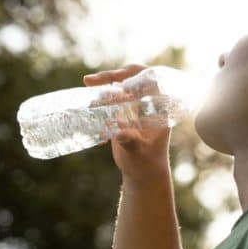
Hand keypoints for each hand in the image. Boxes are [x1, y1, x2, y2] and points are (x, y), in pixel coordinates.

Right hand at [83, 64, 171, 182]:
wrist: (142, 174)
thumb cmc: (146, 164)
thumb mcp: (138, 154)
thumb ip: (131, 143)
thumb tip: (121, 134)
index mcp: (159, 109)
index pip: (151, 80)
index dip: (135, 74)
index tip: (117, 78)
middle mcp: (148, 104)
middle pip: (131, 80)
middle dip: (111, 76)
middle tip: (89, 81)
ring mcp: (135, 107)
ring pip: (119, 88)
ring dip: (102, 89)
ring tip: (88, 95)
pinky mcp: (123, 113)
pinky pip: (110, 100)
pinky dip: (98, 103)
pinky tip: (89, 110)